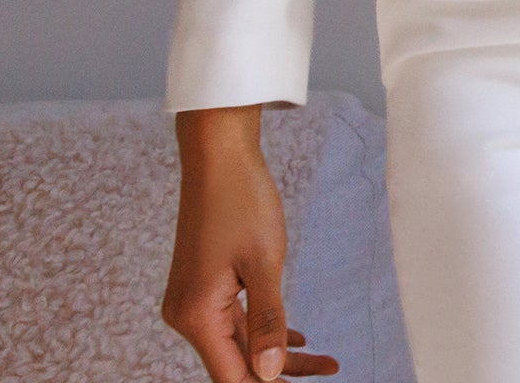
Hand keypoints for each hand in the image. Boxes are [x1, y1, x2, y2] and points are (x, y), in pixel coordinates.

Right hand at [162, 108, 339, 380]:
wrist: (219, 159)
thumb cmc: (242, 203)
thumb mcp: (264, 263)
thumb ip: (267, 322)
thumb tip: (269, 375)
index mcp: (197, 316)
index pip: (233, 375)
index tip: (311, 380)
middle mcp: (187, 315)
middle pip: (237, 362)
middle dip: (283, 371)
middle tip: (332, 367)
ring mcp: (192, 301)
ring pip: (238, 343)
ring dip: (277, 351)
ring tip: (324, 359)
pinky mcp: (202, 287)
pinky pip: (234, 321)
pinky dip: (263, 330)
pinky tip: (296, 338)